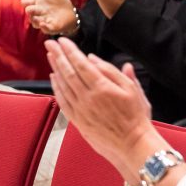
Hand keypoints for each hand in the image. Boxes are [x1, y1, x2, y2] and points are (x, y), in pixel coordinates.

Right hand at [15, 0, 77, 34]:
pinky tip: (47, 25)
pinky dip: (46, 28)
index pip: (26, 2)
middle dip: (31, 11)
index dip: (27, 2)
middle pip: (30, 12)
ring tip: (39, 21)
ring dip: (37, 21)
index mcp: (34, 1)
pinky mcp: (52, 26)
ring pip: (36, 22)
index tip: (27, 2)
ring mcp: (43, 19)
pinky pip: (47, 29)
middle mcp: (36, 11)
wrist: (67, 10)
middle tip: (31, 10)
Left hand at [47, 37, 152, 166]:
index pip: (81, 64)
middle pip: (68, 72)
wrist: (133, 144)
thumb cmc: (136, 117)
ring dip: (55, 68)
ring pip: (63, 85)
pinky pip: (62, 101)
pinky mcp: (77, 120)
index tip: (63, 40)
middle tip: (50, 43)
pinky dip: (56, 88)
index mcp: (103, 88)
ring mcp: (81, 110)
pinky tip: (54, 78)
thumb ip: (112, 72)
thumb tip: (93, 58)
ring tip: (50, 56)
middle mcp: (88, 98)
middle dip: (58, 55)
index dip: (70, 51)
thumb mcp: (132, 89)